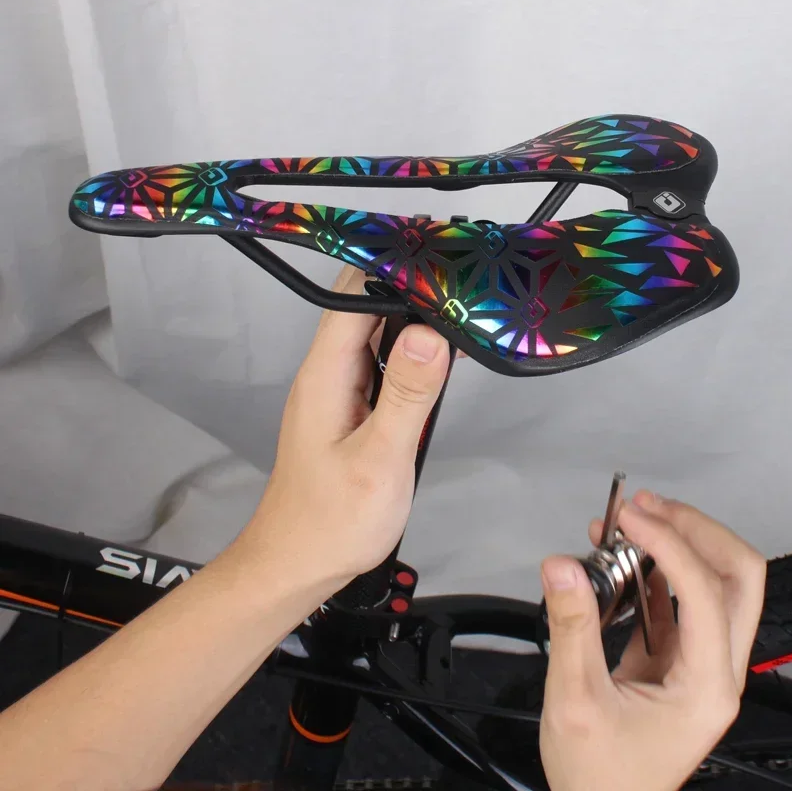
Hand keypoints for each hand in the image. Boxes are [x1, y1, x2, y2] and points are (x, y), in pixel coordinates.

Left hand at [239, 266, 451, 588]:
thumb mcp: (380, 459)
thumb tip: (430, 332)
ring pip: (375, 335)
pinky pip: (380, 366)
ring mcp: (338, 390)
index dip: (396, 269)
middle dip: (410, 287)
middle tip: (465, 277)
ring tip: (464, 308)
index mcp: (325, 374)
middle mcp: (327, 372)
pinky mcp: (350, 409)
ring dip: (414, 321)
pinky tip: (444, 358)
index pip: (354, 297)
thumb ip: (407, 395)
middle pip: (364, 307)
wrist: (298, 563)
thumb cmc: (334, 520)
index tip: (443, 255)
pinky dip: (411, 356)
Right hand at [539, 492, 765, 790]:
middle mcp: (715, 670)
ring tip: (631, 520)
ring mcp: (698, 662)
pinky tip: (622, 554)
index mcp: (705, 686)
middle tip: (647, 509)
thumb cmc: (599, 776)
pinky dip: (654, 568)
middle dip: (696, 531)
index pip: (705, 594)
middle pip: (737, 579)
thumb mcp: (574, 701)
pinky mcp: (674, 658)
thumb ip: (570, 628)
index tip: (628, 519)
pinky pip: (677, 600)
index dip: (669, 545)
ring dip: (677, 542)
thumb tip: (563, 567)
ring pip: (714, 584)